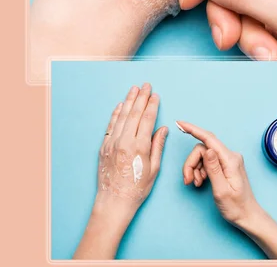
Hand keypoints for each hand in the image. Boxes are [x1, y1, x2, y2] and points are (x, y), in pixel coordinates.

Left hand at [74, 83, 166, 259]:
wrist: (114, 201)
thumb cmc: (137, 188)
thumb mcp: (153, 169)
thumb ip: (157, 146)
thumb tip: (162, 129)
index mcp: (139, 146)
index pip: (147, 119)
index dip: (152, 105)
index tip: (155, 95)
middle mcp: (125, 141)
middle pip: (134, 113)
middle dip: (141, 97)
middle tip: (146, 85)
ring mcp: (112, 143)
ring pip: (122, 116)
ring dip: (129, 101)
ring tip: (134, 89)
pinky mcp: (104, 146)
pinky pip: (111, 125)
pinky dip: (116, 114)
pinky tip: (121, 105)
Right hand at [178, 121, 259, 226]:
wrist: (247, 216)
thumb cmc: (236, 207)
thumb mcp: (221, 190)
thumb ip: (213, 168)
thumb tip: (207, 149)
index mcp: (230, 160)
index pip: (209, 139)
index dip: (193, 129)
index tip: (180, 123)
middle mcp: (230, 156)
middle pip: (202, 149)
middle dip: (191, 163)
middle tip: (187, 180)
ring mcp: (228, 159)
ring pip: (203, 155)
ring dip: (195, 168)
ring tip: (195, 183)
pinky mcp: (226, 164)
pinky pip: (207, 161)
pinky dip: (200, 170)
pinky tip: (200, 181)